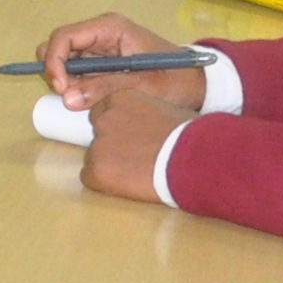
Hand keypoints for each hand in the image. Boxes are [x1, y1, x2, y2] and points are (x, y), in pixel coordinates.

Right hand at [36, 13, 207, 111]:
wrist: (197, 84)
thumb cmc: (175, 79)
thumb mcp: (142, 85)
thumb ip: (104, 88)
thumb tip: (67, 98)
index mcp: (109, 27)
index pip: (64, 36)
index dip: (55, 61)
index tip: (61, 88)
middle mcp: (99, 34)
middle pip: (58, 47)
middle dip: (56, 72)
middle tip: (68, 97)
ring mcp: (99, 49)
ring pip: (63, 61)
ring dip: (65, 82)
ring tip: (82, 101)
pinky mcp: (101, 64)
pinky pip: (76, 73)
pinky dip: (75, 87)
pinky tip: (89, 99)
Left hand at [81, 87, 192, 202]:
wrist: (192, 159)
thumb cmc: (190, 136)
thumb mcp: (165, 110)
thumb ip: (145, 113)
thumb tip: (144, 126)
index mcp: (120, 98)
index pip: (104, 112)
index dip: (119, 128)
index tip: (132, 139)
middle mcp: (103, 118)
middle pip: (98, 134)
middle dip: (112, 145)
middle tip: (135, 157)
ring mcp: (98, 144)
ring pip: (94, 157)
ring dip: (110, 164)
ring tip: (136, 172)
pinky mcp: (96, 170)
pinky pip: (90, 178)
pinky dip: (105, 183)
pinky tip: (128, 184)